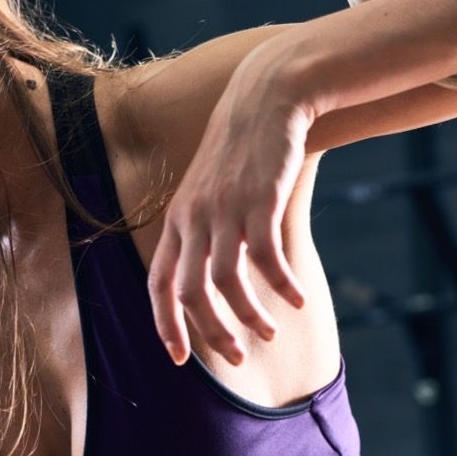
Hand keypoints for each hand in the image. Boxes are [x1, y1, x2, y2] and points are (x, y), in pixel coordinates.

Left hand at [147, 54, 312, 365]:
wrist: (265, 97)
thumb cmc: (242, 153)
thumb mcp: (209, 192)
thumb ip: (205, 233)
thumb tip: (214, 284)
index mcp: (176, 221)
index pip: (159, 284)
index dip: (166, 325)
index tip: (180, 358)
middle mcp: (193, 219)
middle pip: (190, 292)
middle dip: (211, 333)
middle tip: (237, 357)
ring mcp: (223, 209)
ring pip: (226, 282)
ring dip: (249, 316)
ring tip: (271, 332)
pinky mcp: (258, 200)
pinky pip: (266, 259)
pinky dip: (282, 286)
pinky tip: (298, 301)